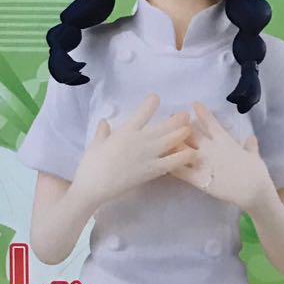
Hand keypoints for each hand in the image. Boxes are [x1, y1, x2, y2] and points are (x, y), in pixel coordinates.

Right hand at [72, 93, 194, 209]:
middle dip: (175, 119)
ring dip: (182, 133)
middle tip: (184, 115)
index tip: (156, 98)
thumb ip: (102, 132)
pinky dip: (183, 157)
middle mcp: (140, 140)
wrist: (94, 186)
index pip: (142, 113)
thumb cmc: (91, 165)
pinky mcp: (151, 171)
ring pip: (170, 141)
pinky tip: (193, 153)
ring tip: (191, 128)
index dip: (150, 104)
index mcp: (125, 131)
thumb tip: (104, 122)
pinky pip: (171, 162)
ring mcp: (147, 155)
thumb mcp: (95, 144)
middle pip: (163, 126)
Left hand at [173, 102, 275, 211]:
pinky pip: (181, 172)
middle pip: (191, 133)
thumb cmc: (256, 173)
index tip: (194, 104)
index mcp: (225, 141)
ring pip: (183, 149)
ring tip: (161, 137)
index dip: (202, 113)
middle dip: (180, 126)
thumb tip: (252, 138)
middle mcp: (211, 148)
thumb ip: (251, 147)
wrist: (253, 189)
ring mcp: (203, 162)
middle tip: (170, 118)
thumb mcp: (254, 157)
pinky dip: (172, 167)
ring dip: (172, 143)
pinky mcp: (199, 178)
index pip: (211, 123)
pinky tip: (162, 164)